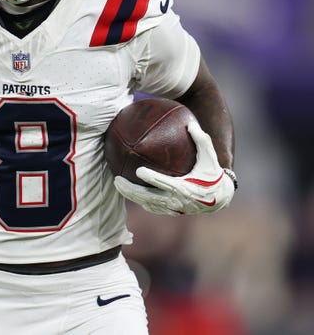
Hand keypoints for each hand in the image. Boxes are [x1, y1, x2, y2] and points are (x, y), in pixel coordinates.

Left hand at [114, 120, 234, 214]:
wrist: (220, 198)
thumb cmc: (212, 173)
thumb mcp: (210, 156)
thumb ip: (201, 140)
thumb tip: (190, 123)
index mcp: (187, 187)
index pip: (166, 183)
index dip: (152, 178)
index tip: (138, 170)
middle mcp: (178, 201)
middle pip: (150, 197)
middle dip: (132, 190)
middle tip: (116, 179)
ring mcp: (173, 208)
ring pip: (147, 204)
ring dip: (130, 196)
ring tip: (116, 184)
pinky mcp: (171, 212)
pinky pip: (151, 207)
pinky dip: (138, 199)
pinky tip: (127, 190)